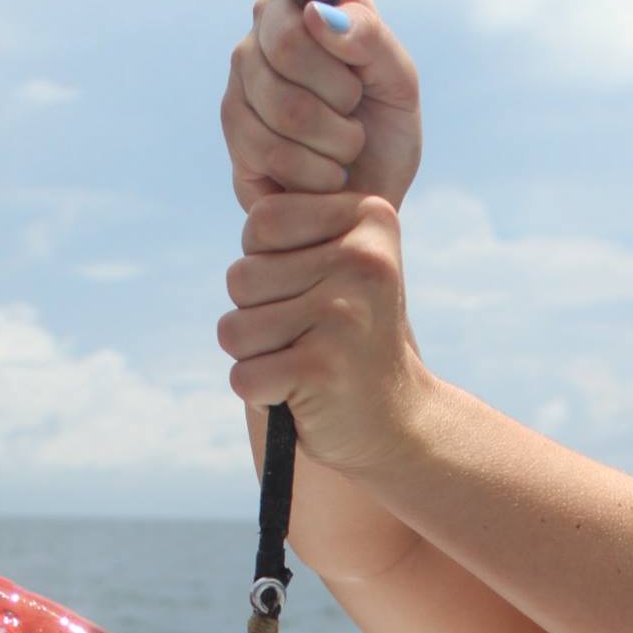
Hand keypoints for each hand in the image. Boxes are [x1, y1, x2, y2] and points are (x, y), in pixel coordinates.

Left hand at [218, 193, 428, 478]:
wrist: (398, 423)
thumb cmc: (349, 339)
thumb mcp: (335, 265)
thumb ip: (294, 229)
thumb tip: (251, 210)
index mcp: (370, 219)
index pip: (261, 222)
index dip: (264, 266)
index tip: (311, 294)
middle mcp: (363, 260)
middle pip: (240, 277)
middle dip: (257, 317)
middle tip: (309, 340)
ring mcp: (344, 314)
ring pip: (234, 330)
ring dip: (256, 358)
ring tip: (304, 364)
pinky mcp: (323, 368)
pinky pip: (244, 376)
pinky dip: (261, 395)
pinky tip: (303, 395)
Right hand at [221, 0, 421, 212]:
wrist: (363, 202)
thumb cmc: (383, 134)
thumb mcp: (399, 84)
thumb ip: (371, 38)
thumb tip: (318, 13)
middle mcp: (267, 24)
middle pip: (289, 42)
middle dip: (341, 93)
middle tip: (354, 110)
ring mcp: (242, 75)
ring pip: (283, 104)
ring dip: (334, 141)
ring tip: (343, 147)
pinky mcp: (234, 128)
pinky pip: (270, 147)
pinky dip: (315, 172)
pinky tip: (325, 174)